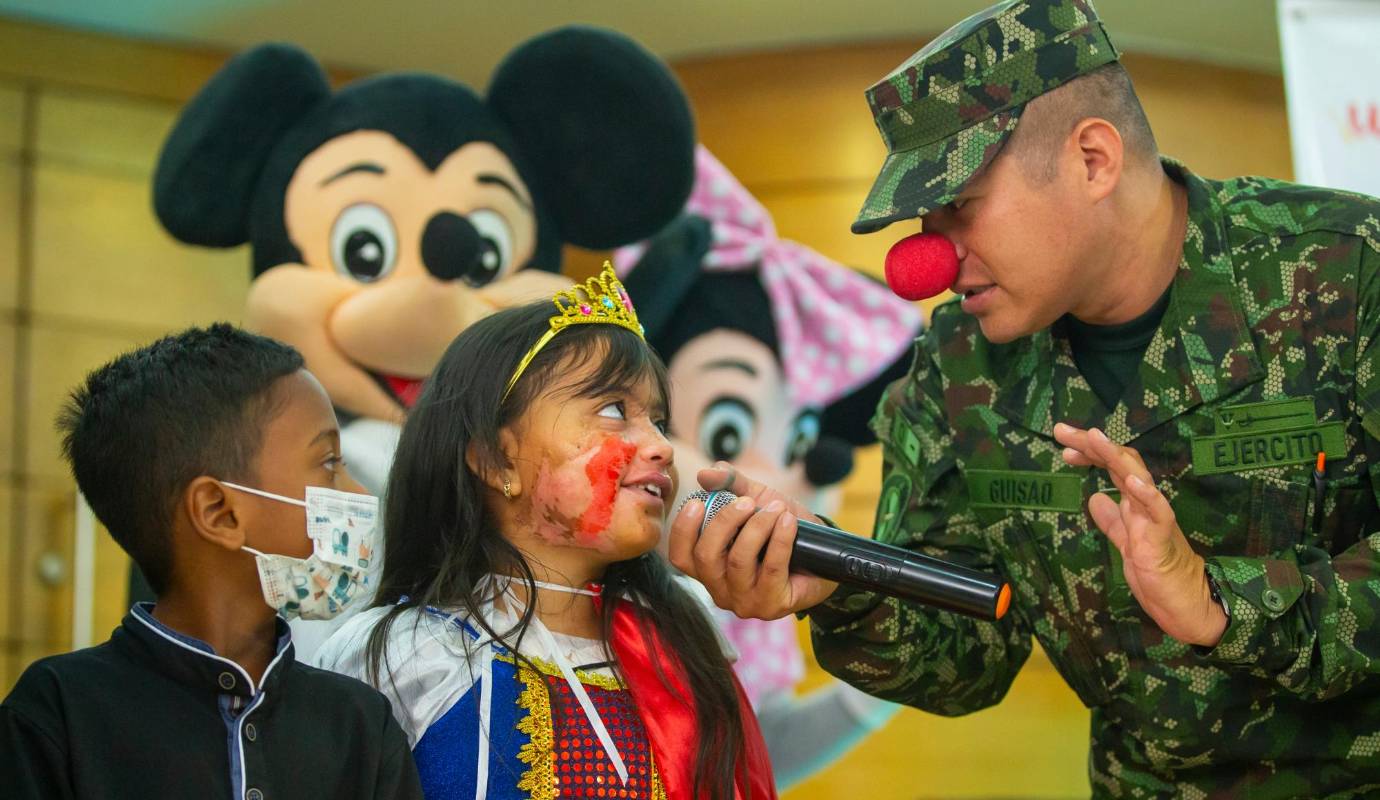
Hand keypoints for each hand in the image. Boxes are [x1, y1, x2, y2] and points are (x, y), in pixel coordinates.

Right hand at [668, 462, 838, 619]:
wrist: (824, 554)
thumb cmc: (780, 528)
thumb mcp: (755, 498)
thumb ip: (730, 483)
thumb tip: (706, 474)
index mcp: (708, 567)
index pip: (680, 556)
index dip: (683, 529)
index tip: (698, 502)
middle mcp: (720, 589)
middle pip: (706, 556)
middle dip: (725, 522)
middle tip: (747, 501)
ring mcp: (745, 602)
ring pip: (738, 561)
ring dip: (757, 528)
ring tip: (777, 509)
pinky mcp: (772, 605)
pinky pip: (771, 569)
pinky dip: (779, 540)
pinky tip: (789, 522)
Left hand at [1054, 424, 1227, 647]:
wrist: (1187, 604)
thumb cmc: (1159, 574)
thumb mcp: (1125, 544)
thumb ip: (1112, 521)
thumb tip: (1094, 498)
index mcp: (1134, 504)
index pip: (1112, 467)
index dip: (1089, 454)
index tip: (1064, 448)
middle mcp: (1144, 504)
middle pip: (1120, 463)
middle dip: (1090, 445)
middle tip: (1060, 430)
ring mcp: (1154, 518)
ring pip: (1137, 478)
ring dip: (1114, 456)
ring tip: (1093, 437)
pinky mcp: (1163, 538)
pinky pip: (1158, 512)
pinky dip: (1147, 495)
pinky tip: (1133, 481)